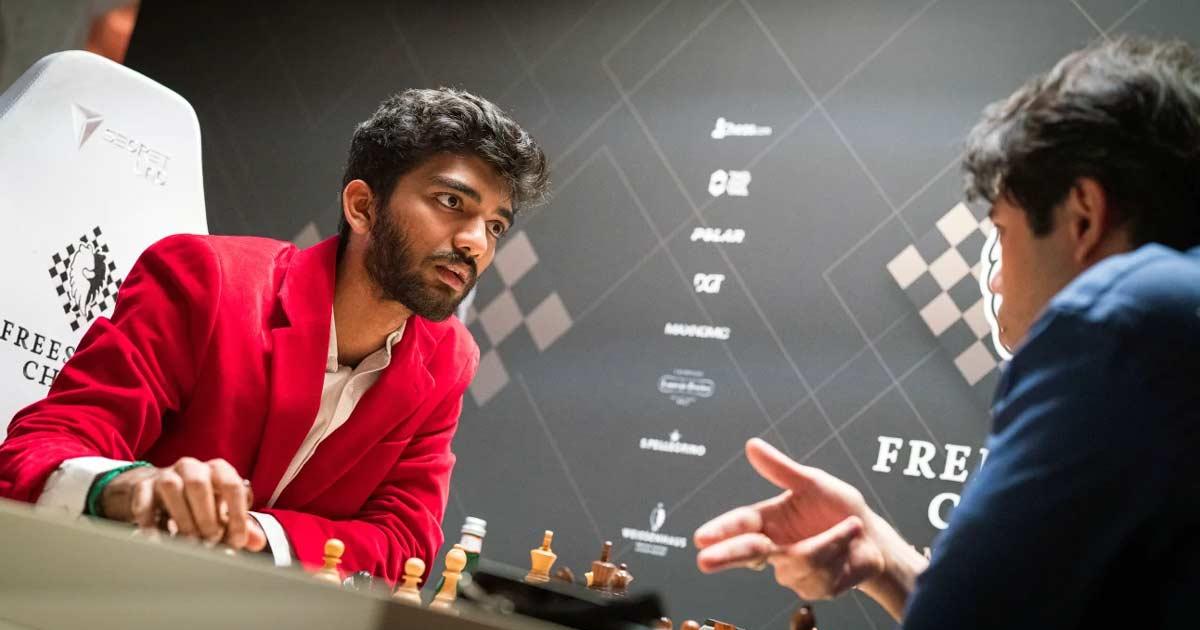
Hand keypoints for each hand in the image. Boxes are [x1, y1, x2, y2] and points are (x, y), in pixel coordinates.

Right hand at [100, 457, 266, 551]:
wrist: (159, 491)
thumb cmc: (200, 503)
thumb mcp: (222, 512)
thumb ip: (240, 526)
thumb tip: (258, 542)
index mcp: (217, 470)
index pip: (231, 486)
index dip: (236, 515)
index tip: (237, 541)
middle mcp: (192, 467)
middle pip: (199, 484)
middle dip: (206, 517)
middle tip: (210, 543)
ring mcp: (165, 475)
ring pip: (171, 488)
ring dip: (182, 518)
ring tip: (189, 543)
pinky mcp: (142, 488)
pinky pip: (144, 503)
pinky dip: (150, 523)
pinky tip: (158, 540)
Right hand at [694, 438, 889, 599]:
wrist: (873, 539)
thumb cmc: (840, 509)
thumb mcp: (813, 483)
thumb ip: (781, 469)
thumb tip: (752, 445)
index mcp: (769, 519)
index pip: (740, 524)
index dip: (721, 530)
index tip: (702, 538)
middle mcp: (775, 547)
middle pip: (746, 553)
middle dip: (726, 556)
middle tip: (705, 561)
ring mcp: (791, 571)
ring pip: (798, 561)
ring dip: (829, 541)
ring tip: (848, 529)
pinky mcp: (811, 589)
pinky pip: (820, 574)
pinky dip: (840, 555)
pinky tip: (847, 552)